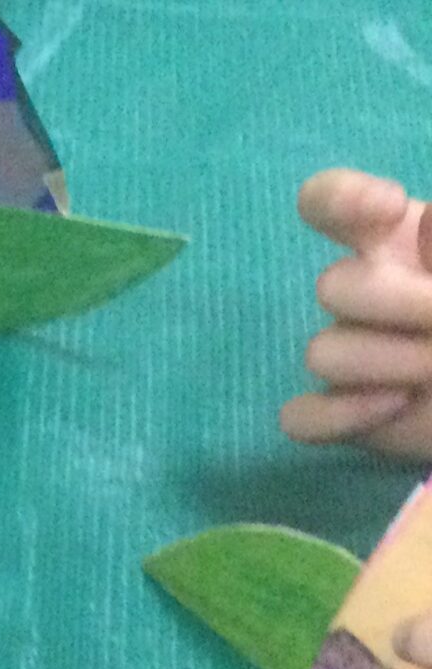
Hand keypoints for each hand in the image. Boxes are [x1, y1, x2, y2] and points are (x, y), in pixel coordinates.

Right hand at [282, 169, 431, 458]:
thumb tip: (423, 228)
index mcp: (398, 241)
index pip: (329, 203)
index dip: (339, 197)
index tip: (389, 206)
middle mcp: (367, 295)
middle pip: (332, 286)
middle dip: (394, 303)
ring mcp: (355, 355)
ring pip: (323, 353)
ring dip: (388, 362)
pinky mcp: (348, 415)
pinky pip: (302, 417)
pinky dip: (340, 414)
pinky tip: (395, 405)